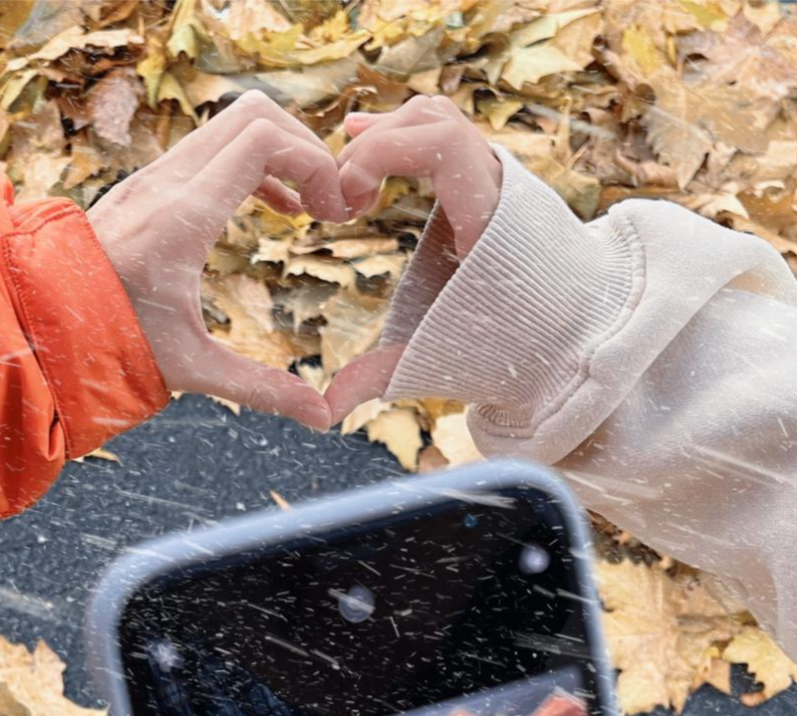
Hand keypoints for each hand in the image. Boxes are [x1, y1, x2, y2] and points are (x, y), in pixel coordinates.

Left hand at [87, 91, 349, 431]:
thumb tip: (323, 418)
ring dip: (282, 154)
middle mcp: (167, 182)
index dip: (315, 163)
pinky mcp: (151, 181)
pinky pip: (216, 145)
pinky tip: (277, 209)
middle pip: (256, 115)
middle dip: (307, 150)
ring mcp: (155, 175)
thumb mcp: (192, 370)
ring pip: (234, 123)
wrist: (39, 320)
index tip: (335, 215)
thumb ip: (261, 389)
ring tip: (310, 208)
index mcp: (182, 218)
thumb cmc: (110, 344)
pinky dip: (257, 163)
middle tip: (330, 205)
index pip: (262, 141)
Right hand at [326, 96, 503, 423]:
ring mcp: (493, 177)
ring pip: (437, 119)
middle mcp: (497, 184)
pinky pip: (442, 134)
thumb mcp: (438, 358)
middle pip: (431, 120)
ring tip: (347, 168)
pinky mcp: (484, 181)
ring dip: (387, 135)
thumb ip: (379, 378)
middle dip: (374, 145)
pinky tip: (361, 144)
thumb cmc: (507, 349)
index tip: (348, 196)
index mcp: (490, 217)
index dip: (382, 150)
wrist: (575, 339)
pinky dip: (401, 136)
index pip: (440, 141)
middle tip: (341, 196)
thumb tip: (323, 415)